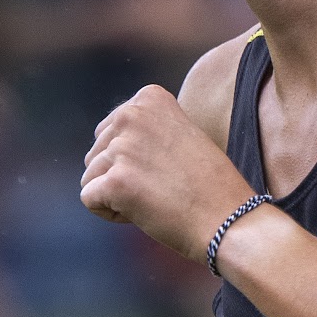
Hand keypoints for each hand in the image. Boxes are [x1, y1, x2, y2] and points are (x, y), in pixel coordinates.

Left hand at [79, 85, 252, 261]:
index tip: (167, 165)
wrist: (228, 219)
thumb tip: (104, 135)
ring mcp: (122, 147)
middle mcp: (132, 114)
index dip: (133, 158)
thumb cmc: (208, 184)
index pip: (110, 130)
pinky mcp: (115, 181)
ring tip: (156, 198)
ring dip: (116, 195)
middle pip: (96, 153)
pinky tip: (143, 212)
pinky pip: (88, 199)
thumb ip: (144, 127)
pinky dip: (110, 213)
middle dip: (120, 175)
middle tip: (162, 185)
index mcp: (150, 97)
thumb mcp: (178, 135)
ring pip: (90, 176)